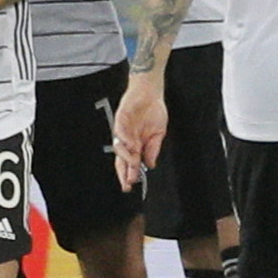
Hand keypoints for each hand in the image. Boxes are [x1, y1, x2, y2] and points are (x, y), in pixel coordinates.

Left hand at [112, 71, 166, 189]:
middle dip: (124, 172)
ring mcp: (123, 129)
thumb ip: (153, 150)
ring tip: (134, 163)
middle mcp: (128, 139)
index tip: (131, 185)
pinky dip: (125, 138)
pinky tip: (131, 145)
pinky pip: (119, 130)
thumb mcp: (158, 134)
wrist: (151, 92)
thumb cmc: (153, 111)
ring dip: (126, 157)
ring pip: (119, 147)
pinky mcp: (121, 117)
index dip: (129, 174)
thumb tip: (150, 165)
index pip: (130, 163)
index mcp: (136, 144)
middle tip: (128, 182)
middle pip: (121, 159)